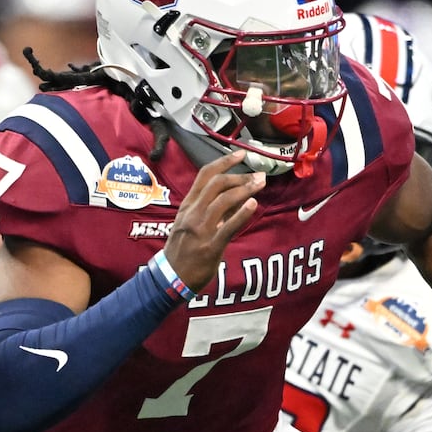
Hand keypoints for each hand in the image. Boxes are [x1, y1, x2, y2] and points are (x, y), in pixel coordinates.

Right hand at [163, 150, 263, 290]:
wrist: (170, 277)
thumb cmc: (181, 250)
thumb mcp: (188, 224)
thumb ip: (209, 209)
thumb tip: (235, 196)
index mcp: (187, 206)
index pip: (204, 175)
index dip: (224, 162)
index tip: (241, 153)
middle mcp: (193, 213)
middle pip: (216, 184)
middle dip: (240, 176)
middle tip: (258, 176)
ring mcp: (201, 229)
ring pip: (223, 200)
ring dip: (245, 189)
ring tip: (260, 184)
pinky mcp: (210, 246)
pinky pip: (228, 227)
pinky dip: (242, 214)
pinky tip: (253, 204)